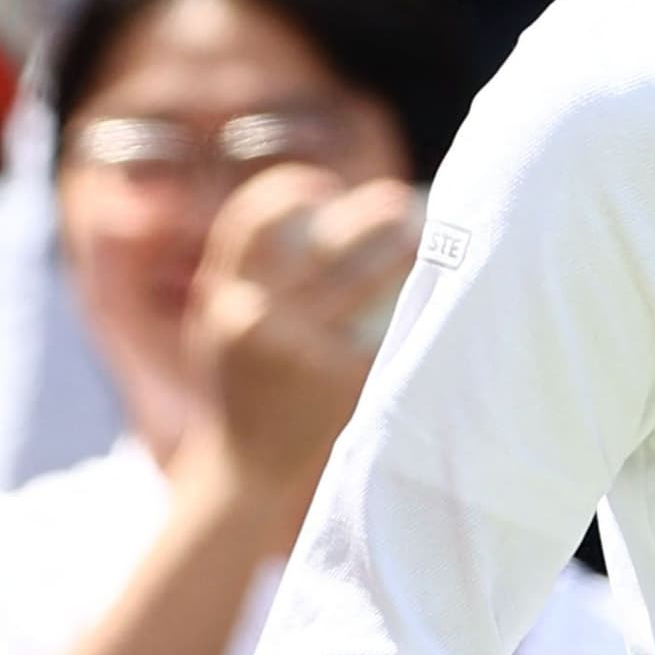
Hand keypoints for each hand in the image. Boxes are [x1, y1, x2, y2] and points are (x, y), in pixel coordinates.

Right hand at [183, 167, 419, 517]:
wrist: (244, 470)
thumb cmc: (242, 387)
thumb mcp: (223, 330)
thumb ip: (249, 282)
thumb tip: (305, 218)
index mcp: (221, 300)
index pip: (248, 223)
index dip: (286, 191)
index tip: (325, 184)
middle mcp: (254, 320)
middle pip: (322, 246)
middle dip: (367, 215)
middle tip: (400, 200)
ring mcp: (298, 353)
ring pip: (363, 283)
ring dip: (402, 253)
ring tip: (428, 239)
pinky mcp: (338, 382)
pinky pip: (382, 331)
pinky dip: (409, 310)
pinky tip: (434, 297)